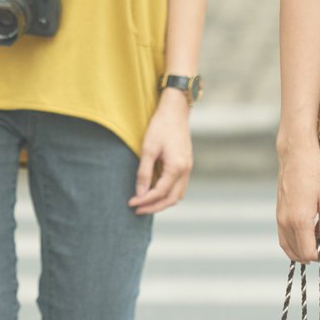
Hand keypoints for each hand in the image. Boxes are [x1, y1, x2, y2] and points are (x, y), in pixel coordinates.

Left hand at [129, 93, 192, 215]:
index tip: (131, 203)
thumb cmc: (161, 126)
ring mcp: (188, 167)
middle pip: (172, 199)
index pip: (160, 192)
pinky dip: (168, 193)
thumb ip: (144, 173)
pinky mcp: (186, 164)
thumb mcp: (148, 149)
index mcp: (177, 167)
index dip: (145, 200)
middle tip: (137, 209)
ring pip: (178, 195)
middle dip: (154, 207)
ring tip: (145, 203)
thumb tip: (140, 194)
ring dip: (162, 202)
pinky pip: (179, 186)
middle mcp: (186, 170)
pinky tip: (155, 191)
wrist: (175, 110)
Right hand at [276, 136, 319, 262]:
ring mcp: (279, 218)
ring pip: (287, 247)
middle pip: (297, 253)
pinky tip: (306, 234)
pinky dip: (293, 243)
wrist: (296, 155)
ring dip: (301, 251)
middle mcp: (286, 221)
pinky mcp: (278, 213)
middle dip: (312, 255)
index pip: (309, 252)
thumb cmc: (314, 173)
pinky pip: (283, 237)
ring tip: (317, 241)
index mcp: (300, 219)